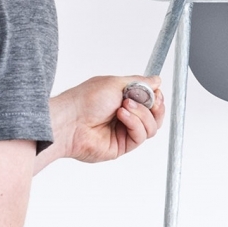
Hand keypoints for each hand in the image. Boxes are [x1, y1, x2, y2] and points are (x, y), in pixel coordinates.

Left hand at [50, 75, 164, 163]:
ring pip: (151, 127)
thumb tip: (156, 80)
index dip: (157, 98)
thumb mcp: (116, 83)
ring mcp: (124, 132)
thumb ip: (140, 82)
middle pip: (155, 116)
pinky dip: (135, 124)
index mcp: (124, 100)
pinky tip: (122, 116)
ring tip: (125, 106)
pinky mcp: (122, 146)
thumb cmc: (86, 100)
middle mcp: (126, 117)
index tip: (156, 92)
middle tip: (150, 99)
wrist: (71, 120)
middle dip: (156, 107)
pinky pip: (141, 136)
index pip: (151, 102)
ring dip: (142, 114)